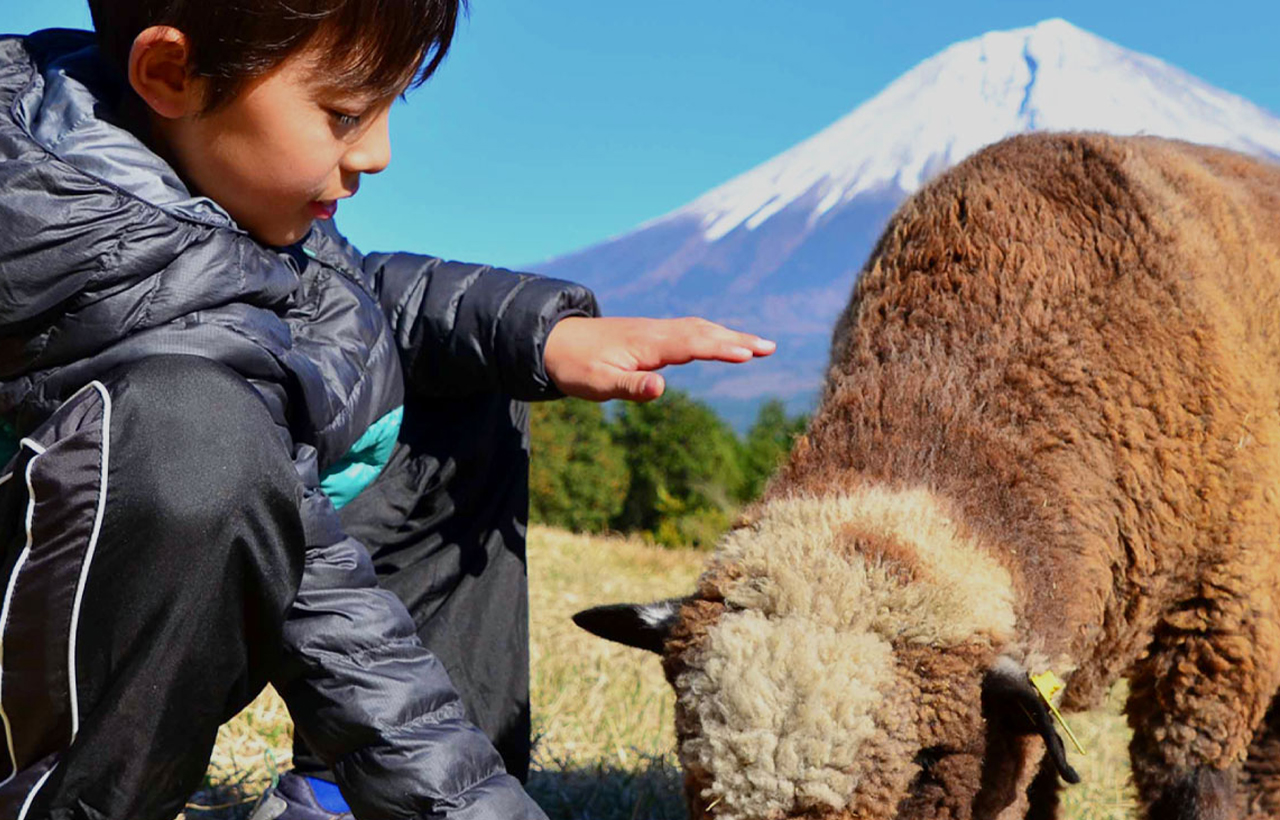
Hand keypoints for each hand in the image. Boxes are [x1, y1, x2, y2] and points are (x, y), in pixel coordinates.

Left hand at [544, 316, 775, 401]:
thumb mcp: (598, 385)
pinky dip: (712, 334)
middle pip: (703, 332)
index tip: (749, 353)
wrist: (552, 341)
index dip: (720, 348)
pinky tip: (721, 341)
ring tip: (758, 346)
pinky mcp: (650, 335)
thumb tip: (662, 388)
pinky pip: (689, 330)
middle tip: (770, 348)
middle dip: (737, 339)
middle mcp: (655, 332)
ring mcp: (654, 331)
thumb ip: (631, 387)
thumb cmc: (575, 367)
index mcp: (647, 344)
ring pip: (699, 328)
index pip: (692, 344)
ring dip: (729, 335)